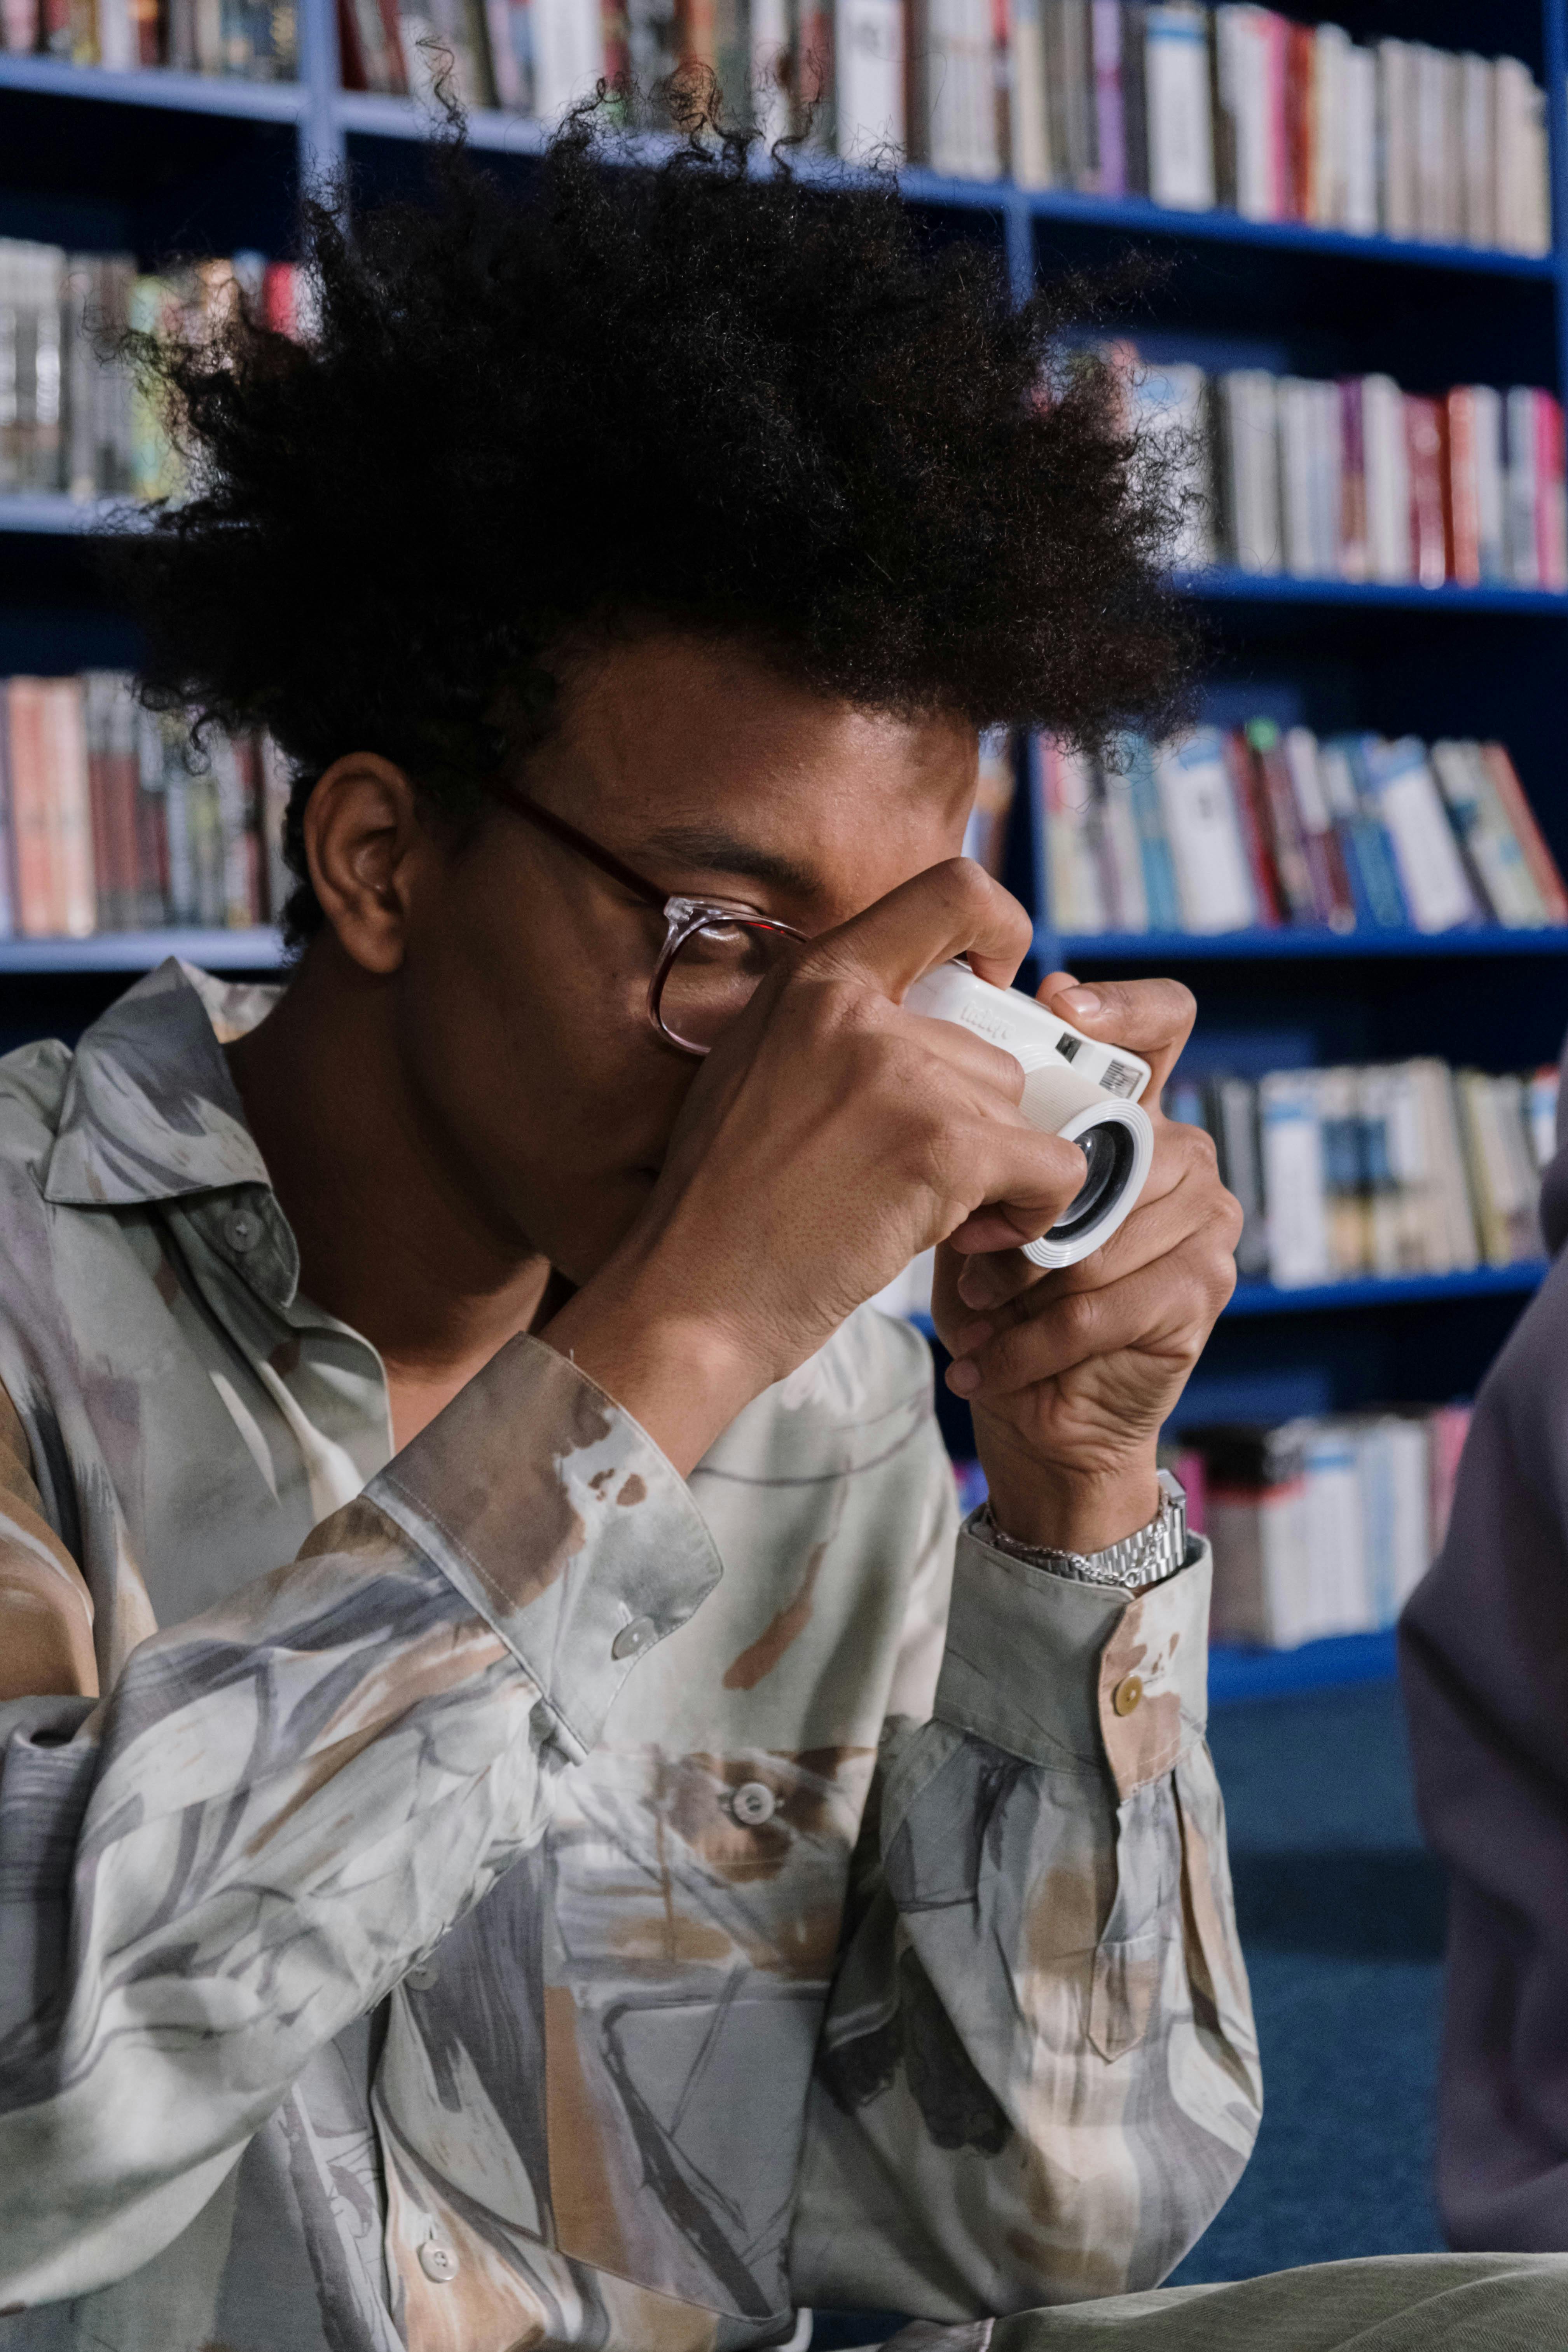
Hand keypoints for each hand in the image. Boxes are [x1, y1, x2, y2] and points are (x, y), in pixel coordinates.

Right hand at [543, 864, 1094, 1471]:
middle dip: (979, 1122)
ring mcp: (901, 1076)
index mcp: (814, 979)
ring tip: (929, 1215)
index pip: (952, 890)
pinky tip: (979, 1238)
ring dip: (998, 1172)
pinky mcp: (940, 1149)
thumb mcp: (758, 1068)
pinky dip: (1038, 1209)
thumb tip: (930, 1017)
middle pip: (991, 1045)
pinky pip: (1052, 1164)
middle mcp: (857, 1011)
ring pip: (1017, 1109)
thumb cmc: (725, 1204)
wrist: (691, 1296)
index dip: (1002, 931)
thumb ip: (836, 1027)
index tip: (999, 987)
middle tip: (926, 1181)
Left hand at [932, 972, 1240, 1554]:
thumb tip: (955, 1097)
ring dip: (1022, 1287)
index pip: (1160, 1022)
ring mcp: (1205, 1217)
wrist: (1036, 1411)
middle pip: (1110, 1145)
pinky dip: (1032, 1345)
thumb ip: (986, 1148)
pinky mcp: (1204, 1285)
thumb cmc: (999, 1300)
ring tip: (978, 1317)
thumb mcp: (976, 1208)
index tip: (1061, 1003)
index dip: (1121, 1004)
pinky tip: (986, 1368)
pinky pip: (1104, 1304)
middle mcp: (1181, 1153)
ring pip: (1099, 1232)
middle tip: (973, 1265)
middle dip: (1028, 1213)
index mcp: (1131, 1115)